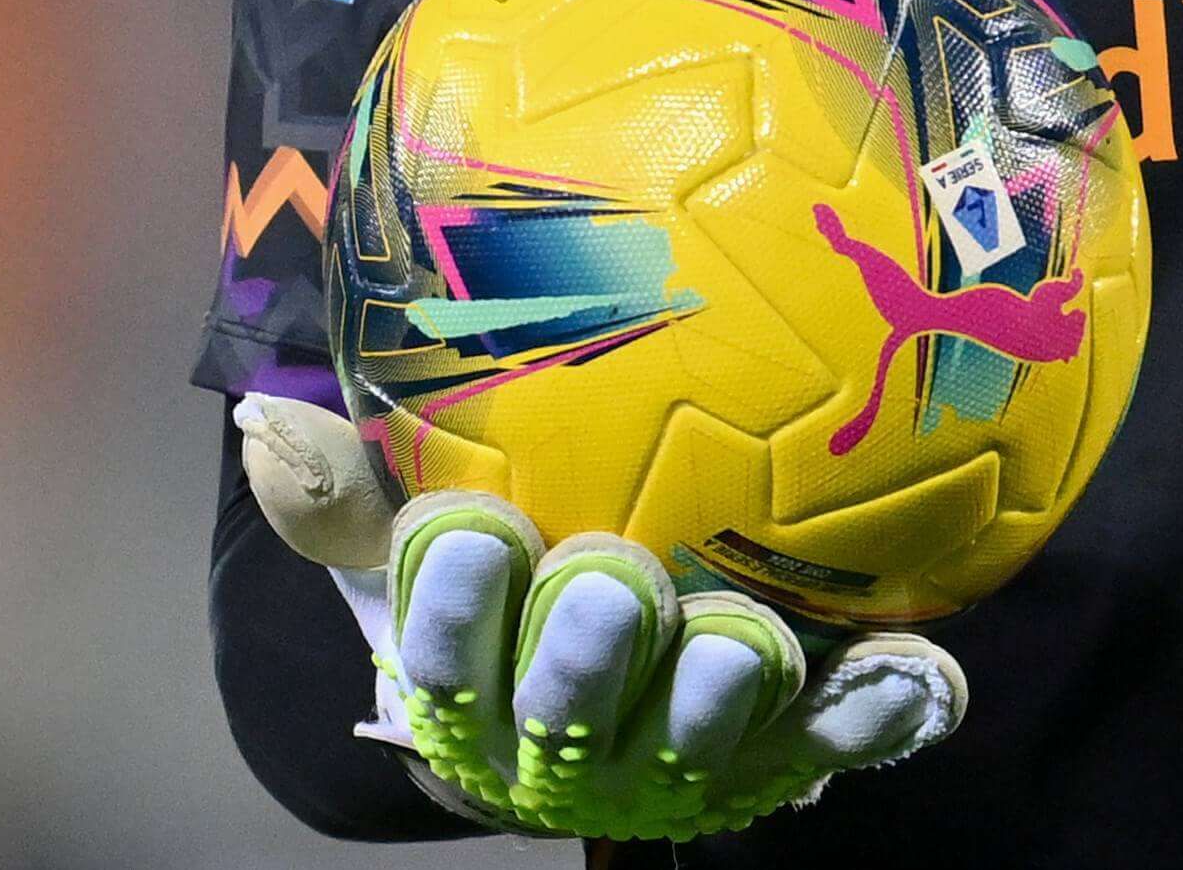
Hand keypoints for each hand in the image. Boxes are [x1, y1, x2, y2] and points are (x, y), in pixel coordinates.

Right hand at [234, 391, 967, 839]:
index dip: (456, 604)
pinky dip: (878, 706)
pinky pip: (842, 735)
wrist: (577, 716)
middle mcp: (566, 746)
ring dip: (721, 689)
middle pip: (571, 710)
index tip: (472, 528)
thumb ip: (341, 493)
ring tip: (743, 635)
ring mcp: (680, 758)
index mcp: (465, 693)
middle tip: (612, 582)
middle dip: (590, 654)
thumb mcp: (396, 553)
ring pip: (701, 736)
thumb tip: (261, 424)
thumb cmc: (484, 603)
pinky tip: (921, 668)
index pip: (441, 656)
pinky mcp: (782, 754)